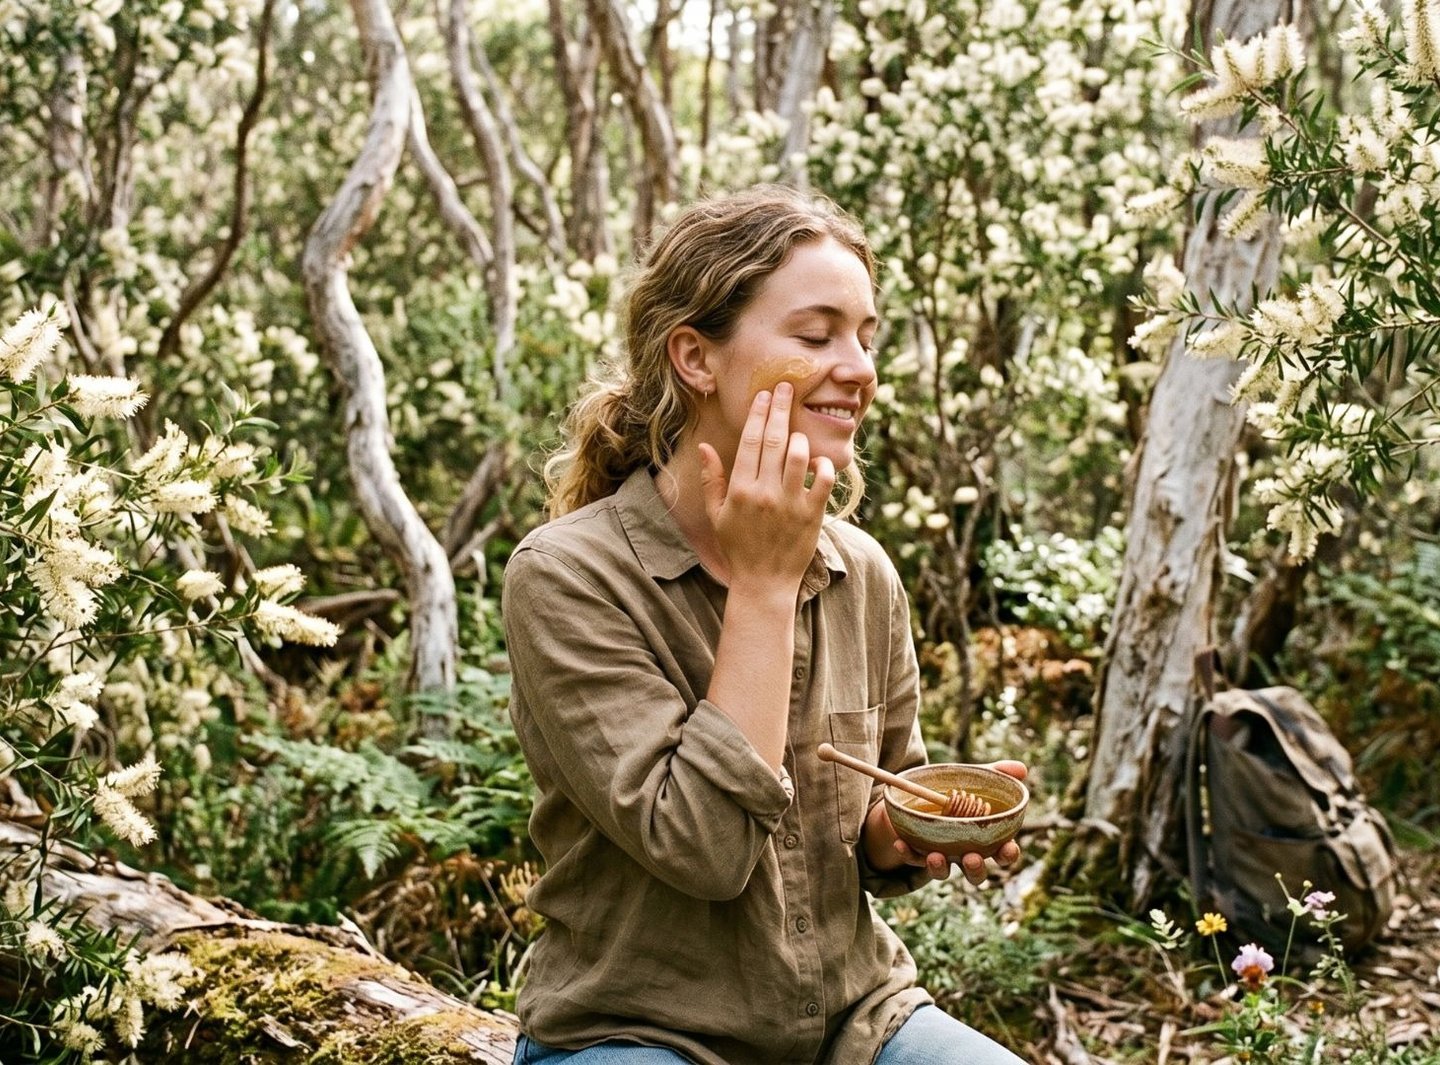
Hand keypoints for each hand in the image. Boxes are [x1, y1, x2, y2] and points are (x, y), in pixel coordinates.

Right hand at [699, 383, 835, 592]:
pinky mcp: (813, 515)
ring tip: (799, 431)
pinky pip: (824, 479)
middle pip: (775, 440)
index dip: (759, 414)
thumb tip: (705, 446)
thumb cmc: (739, 547)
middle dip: (781, 409)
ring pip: (799, 455)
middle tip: (788, 388)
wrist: (764, 583)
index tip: (765, 394)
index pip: (750, 441)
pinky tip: (819, 460)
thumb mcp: (717, 515)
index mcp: (739, 489)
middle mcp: (764, 493)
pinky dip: (825, 465)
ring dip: (800, 438)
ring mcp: (790, 504)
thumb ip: (711, 480)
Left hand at [870, 760, 1027, 886]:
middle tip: (972, 858)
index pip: (1002, 853)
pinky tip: (901, 843)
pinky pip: (911, 857)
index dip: (1008, 854)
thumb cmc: (959, 793)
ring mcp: (941, 855)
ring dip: (940, 868)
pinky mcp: (916, 852)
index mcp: (984, 840)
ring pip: (943, 872)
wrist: (921, 796)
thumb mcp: (977, 780)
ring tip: (936, 856)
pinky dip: (907, 852)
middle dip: (976, 869)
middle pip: (975, 873)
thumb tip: (1021, 769)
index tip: (1010, 847)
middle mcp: (964, 854)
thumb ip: (998, 774)